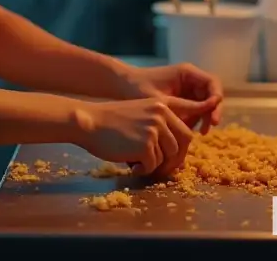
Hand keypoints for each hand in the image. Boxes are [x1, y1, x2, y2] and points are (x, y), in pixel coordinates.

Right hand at [76, 96, 218, 176]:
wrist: (90, 122)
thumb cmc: (112, 121)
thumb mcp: (141, 112)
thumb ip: (160, 123)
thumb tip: (178, 149)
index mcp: (163, 105)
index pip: (187, 127)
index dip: (186, 142)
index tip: (181, 153)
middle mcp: (162, 115)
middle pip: (183, 143)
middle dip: (175, 160)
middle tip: (162, 169)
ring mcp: (154, 130)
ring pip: (167, 156)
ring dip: (155, 165)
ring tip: (139, 164)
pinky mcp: (145, 146)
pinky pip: (153, 165)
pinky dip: (143, 170)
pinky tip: (131, 166)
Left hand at [116, 63, 224, 131]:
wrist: (121, 87)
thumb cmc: (138, 89)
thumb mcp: (161, 100)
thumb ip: (185, 106)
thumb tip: (206, 113)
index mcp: (187, 73)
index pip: (212, 83)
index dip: (216, 99)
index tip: (213, 116)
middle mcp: (190, 80)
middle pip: (211, 95)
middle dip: (212, 112)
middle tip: (208, 129)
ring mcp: (186, 90)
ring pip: (204, 105)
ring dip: (203, 118)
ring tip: (199, 133)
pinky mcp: (181, 101)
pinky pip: (194, 111)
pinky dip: (194, 121)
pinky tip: (187, 132)